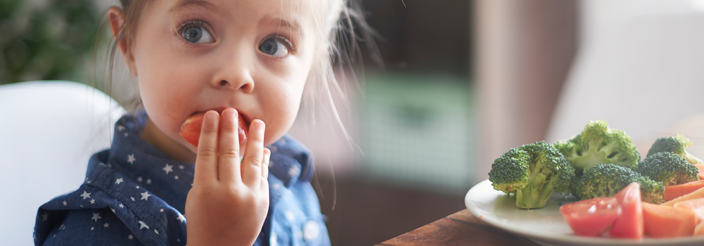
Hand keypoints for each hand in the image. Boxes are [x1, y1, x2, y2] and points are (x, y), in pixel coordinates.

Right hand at [185, 108, 269, 245]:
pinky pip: (262, 174)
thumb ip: (207, 172)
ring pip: (253, 160)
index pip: (207, 153)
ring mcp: (248, 197)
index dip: (210, 132)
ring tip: (258, 122)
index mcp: (205, 190)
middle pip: (229, 152)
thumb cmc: (202, 219)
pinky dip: (263, 160)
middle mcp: (228, 192)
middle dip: (230, 129)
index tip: (212, 115)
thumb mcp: (196, 196)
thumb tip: (220, 144)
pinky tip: (263, 148)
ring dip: (256, 139)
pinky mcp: (262, 201)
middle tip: (231, 111)